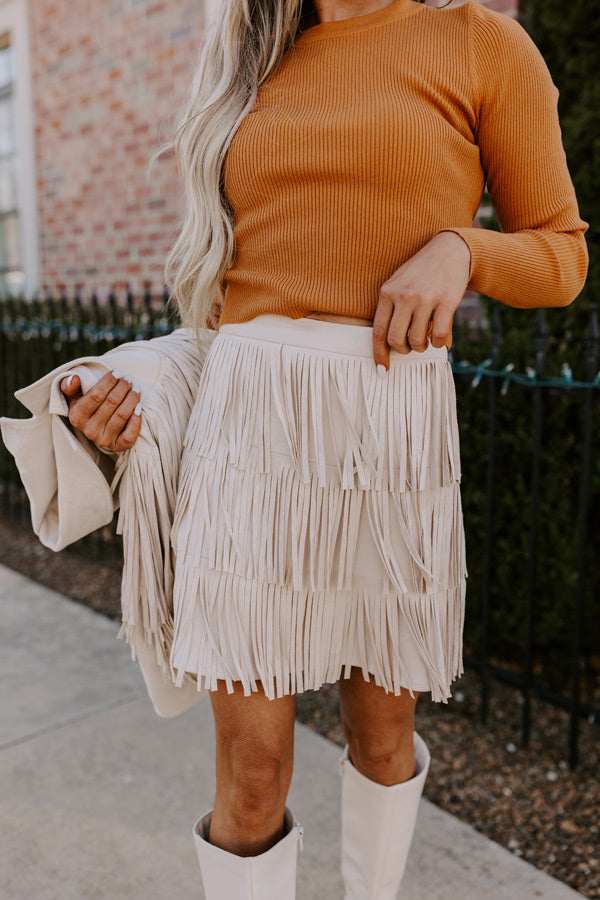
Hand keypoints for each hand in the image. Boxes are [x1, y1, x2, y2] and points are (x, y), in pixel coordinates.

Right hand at [60, 370, 141, 451]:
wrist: (96, 427)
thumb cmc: (86, 406)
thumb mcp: (74, 395)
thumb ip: (69, 385)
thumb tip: (74, 378)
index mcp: (76, 417)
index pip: (96, 395)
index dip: (108, 382)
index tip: (116, 373)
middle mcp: (89, 430)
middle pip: (111, 403)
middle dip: (123, 387)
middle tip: (128, 379)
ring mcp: (104, 440)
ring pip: (122, 415)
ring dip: (132, 399)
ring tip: (136, 390)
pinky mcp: (117, 446)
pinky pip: (129, 435)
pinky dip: (136, 420)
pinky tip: (139, 408)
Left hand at [372, 231, 470, 369]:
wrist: (450, 250)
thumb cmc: (422, 272)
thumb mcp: (400, 284)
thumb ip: (392, 310)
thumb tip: (389, 345)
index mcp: (388, 292)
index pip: (378, 331)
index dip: (379, 355)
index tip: (382, 370)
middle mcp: (404, 295)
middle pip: (396, 340)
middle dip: (403, 351)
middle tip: (411, 347)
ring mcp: (425, 298)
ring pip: (417, 340)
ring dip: (422, 347)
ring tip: (426, 340)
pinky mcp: (446, 301)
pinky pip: (438, 335)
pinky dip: (439, 343)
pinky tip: (440, 338)